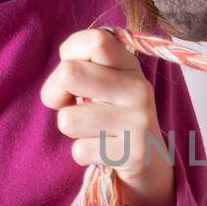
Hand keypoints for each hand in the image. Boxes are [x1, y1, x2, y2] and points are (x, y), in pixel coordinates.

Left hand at [40, 28, 174, 205]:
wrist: (151, 164)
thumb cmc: (113, 117)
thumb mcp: (104, 83)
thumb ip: (80, 69)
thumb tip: (59, 85)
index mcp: (129, 64)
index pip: (94, 40)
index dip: (68, 55)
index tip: (73, 74)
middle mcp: (138, 88)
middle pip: (69, 73)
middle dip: (55, 94)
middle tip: (72, 106)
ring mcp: (139, 121)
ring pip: (68, 119)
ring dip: (72, 129)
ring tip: (93, 131)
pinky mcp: (134, 153)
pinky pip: (80, 151)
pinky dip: (84, 155)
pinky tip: (102, 152)